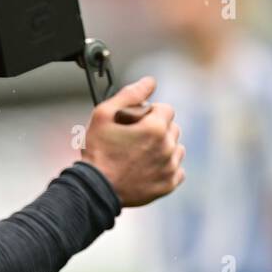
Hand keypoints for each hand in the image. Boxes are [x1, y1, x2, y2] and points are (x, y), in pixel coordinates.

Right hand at [81, 77, 184, 206]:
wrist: (94, 190)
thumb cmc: (97, 151)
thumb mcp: (104, 114)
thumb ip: (130, 94)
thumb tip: (150, 81)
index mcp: (156, 128)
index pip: (166, 109)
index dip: (150, 113)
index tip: (136, 122)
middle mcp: (168, 147)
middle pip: (172, 128)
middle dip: (157, 129)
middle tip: (135, 139)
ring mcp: (170, 167)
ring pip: (176, 148)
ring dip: (163, 148)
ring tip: (140, 154)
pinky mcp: (168, 184)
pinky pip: (177, 170)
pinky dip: (166, 167)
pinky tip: (148, 168)